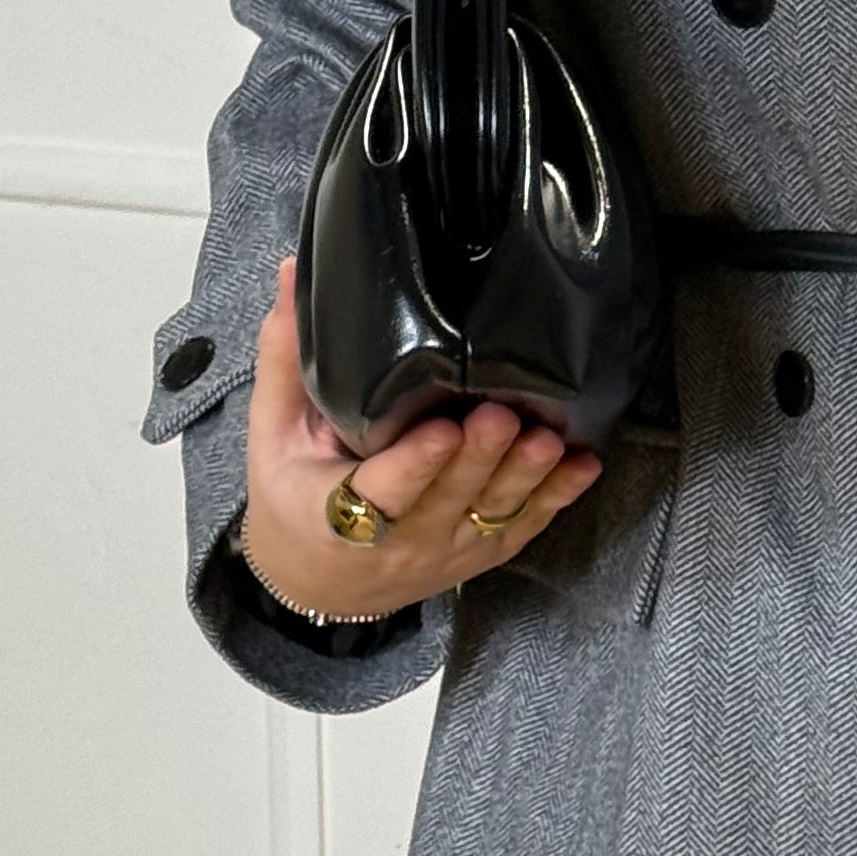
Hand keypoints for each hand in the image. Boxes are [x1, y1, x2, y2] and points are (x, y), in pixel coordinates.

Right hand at [237, 255, 601, 618]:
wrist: (316, 583)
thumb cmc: (292, 496)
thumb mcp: (273, 435)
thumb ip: (286, 359)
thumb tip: (289, 273)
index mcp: (335, 515)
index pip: (379, 492)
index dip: (414, 465)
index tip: (440, 430)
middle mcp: (397, 541)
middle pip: (447, 499)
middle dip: (479, 459)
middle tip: (503, 416)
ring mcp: (445, 552)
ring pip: (491, 515)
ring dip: (525, 478)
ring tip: (548, 439)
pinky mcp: (479, 554)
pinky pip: (522, 528)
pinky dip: (556, 499)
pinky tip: (583, 466)